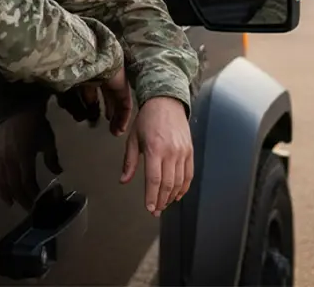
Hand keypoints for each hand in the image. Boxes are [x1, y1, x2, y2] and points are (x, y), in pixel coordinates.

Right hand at [0, 104, 62, 209]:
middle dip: (22, 198)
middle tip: (30, 208)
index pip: (27, 182)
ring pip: (3, 180)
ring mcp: (3, 156)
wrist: (21, 109)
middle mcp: (11, 159)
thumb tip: (57, 172)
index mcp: (25, 157)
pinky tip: (2, 189)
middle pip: (14, 184)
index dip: (33, 194)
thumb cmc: (38, 125)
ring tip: (11, 204)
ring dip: (8, 193)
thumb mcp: (49, 142)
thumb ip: (52, 159)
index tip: (41, 202)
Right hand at [75, 69, 132, 135]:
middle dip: (107, 110)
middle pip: (106, 96)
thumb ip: (74, 104)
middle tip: (107, 124)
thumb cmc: (74, 74)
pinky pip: (125, 104)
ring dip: (116, 117)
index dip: (91, 105)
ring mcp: (114, 80)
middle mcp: (101, 76)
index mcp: (87, 74)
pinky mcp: (123, 86)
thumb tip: (79, 118)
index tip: (90, 117)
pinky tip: (120, 129)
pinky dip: (123, 117)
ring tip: (115, 131)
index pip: (91, 91)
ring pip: (116, 101)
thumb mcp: (70, 90)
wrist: (88, 59)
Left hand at [120, 96, 192, 216]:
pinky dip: (184, 187)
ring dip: (171, 196)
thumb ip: (129, 162)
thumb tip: (124, 180)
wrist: (166, 103)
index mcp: (154, 149)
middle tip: (156, 210)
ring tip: (164, 204)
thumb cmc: (148, 119)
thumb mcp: (133, 138)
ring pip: (179, 182)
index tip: (149, 207)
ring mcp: (183, 152)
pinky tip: (177, 195)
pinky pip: (189, 174)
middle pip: (168, 184)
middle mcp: (171, 152)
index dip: (152, 196)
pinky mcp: (190, 152)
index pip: (154, 179)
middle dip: (161, 200)